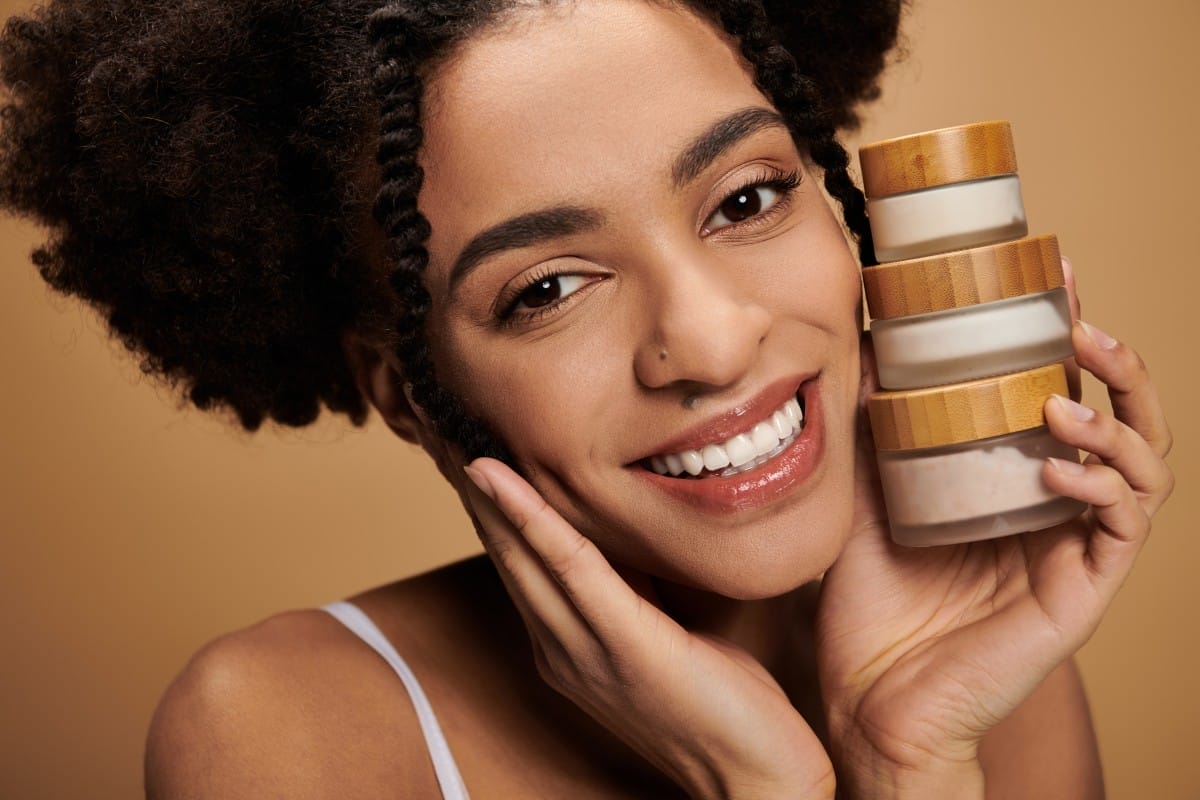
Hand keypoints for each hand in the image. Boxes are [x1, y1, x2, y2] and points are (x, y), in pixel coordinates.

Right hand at [462, 459, 834, 799]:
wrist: (757, 778)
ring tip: (457, 438)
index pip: (522, 566)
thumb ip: (644, 586)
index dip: (494, 510)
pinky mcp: (622, 647)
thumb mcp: (672, 630)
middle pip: (505, 556)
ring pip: (521, 556)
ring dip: (487, 494)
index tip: (473, 454)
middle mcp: (561, 649)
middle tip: (443, 428)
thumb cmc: (729, 703)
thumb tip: (639, 526)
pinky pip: (567, 569)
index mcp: (571, 646)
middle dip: (474, 495)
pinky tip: (497, 478)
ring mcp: (584, 652)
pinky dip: (528, 518)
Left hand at [817, 260, 1173, 796]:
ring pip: (1143, 464)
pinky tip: (1055, 463)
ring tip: (1061, 395)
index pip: (1060, 388)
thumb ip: (881, 426)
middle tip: (1080, 316)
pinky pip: (1118, 526)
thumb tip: (868, 343)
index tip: (1051, 271)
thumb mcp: (869, 491)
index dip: (1065, 331)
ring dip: (1114, 417)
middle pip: (1122, 415)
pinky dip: (1099, 483)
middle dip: (1116, 360)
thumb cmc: (869, 596)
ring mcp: (1073, 545)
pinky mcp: (1081, 590)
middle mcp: (1055, 503)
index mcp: (1013, 475)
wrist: (869, 691)